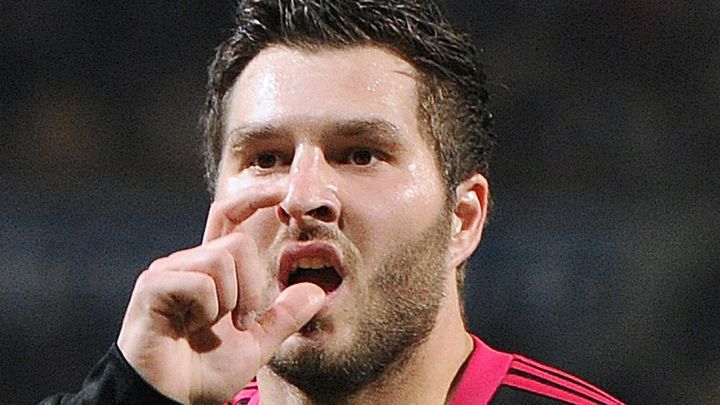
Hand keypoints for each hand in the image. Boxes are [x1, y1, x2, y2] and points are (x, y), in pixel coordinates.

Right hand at [117, 183, 324, 404]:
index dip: (254, 197)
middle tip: (242, 322)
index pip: (231, 217)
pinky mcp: (153, 287)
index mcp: (213, 271)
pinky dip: (208, 309)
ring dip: (231, 300)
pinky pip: (201, 281)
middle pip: (237, 242)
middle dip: (253, 287)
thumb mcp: (257, 343)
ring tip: (214, 328)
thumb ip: (285, 316)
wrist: (170, 401)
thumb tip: (317, 292)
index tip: (283, 190)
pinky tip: (191, 329)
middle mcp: (189, 262)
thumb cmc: (205, 372)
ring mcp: (168, 272)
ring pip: (222, 258)